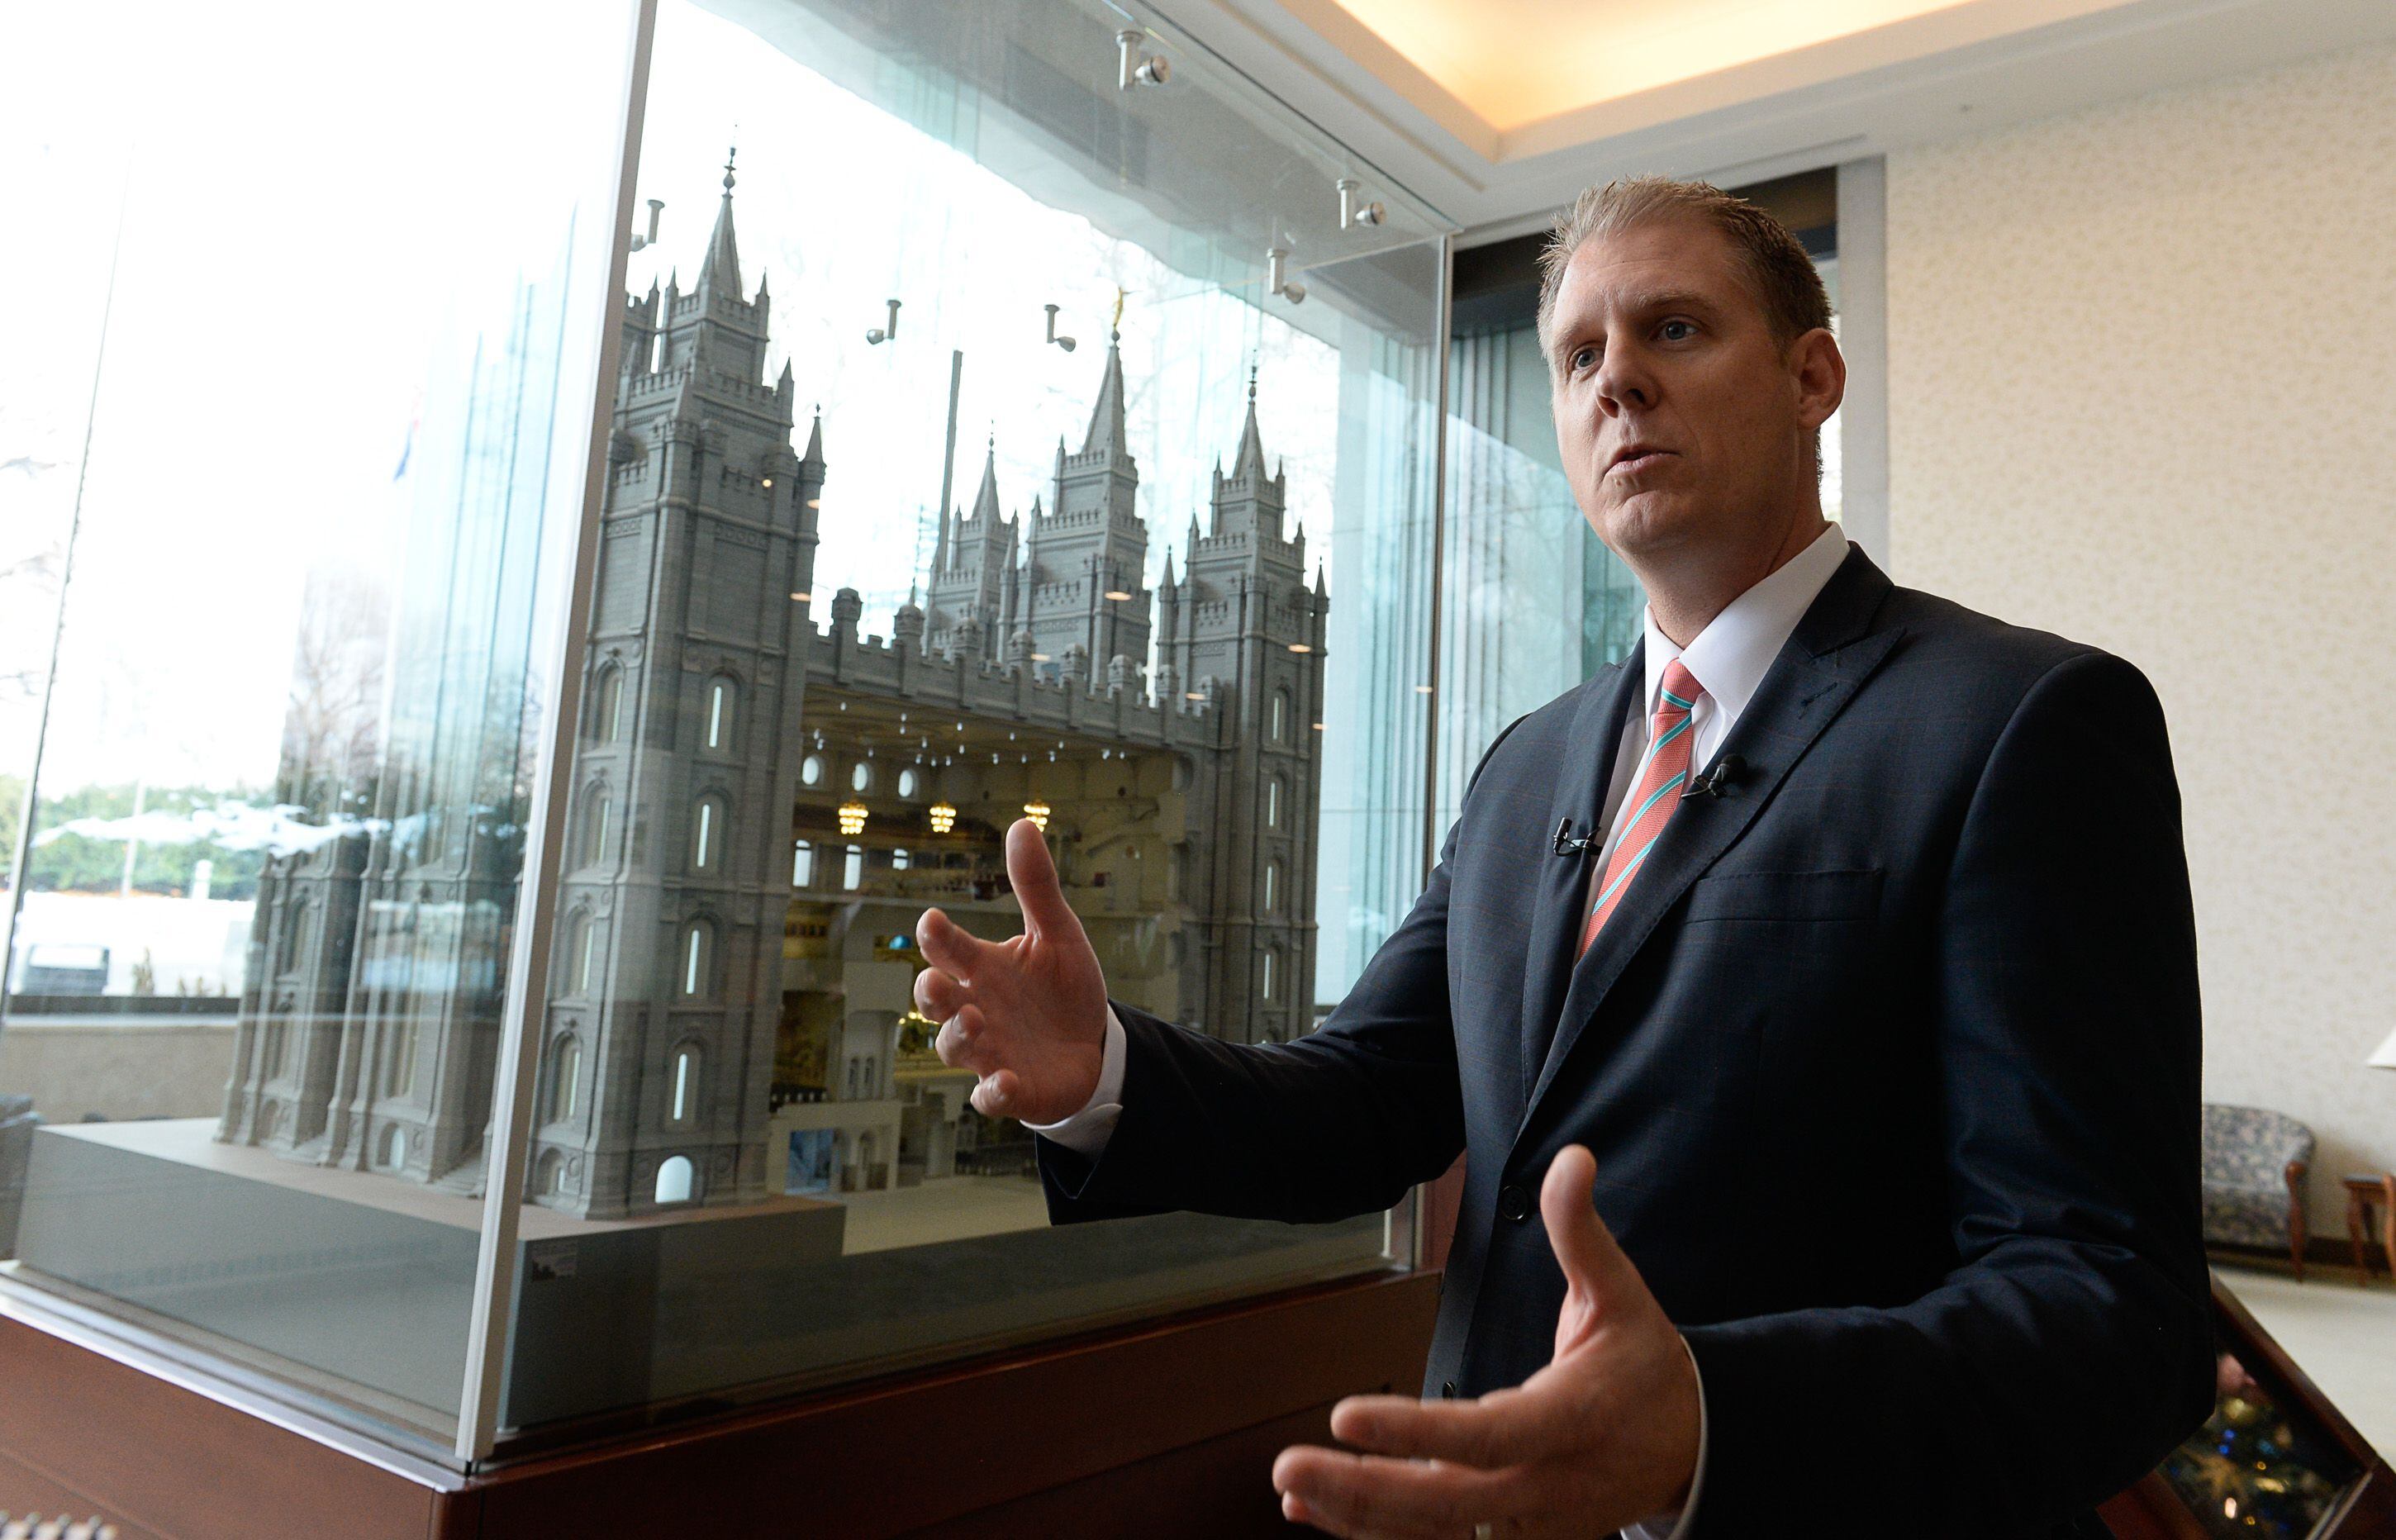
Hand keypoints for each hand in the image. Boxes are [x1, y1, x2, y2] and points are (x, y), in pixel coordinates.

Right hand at [913, 818, 1109, 1124]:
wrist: (1092, 1045)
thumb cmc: (1061, 987)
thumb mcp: (1057, 933)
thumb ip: (1036, 885)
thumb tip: (1022, 822)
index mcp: (982, 968)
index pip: (948, 948)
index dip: (936, 936)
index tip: (932, 921)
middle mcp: (975, 1008)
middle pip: (934, 1002)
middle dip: (929, 993)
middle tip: (937, 982)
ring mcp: (989, 1051)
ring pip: (954, 1048)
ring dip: (958, 1036)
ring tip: (975, 1020)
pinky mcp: (1011, 1088)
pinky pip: (990, 1097)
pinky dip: (992, 1093)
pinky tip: (1004, 1082)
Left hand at [1272, 1146, 1699, 1538]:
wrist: (1693, 1446)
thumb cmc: (1645, 1365)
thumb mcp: (1621, 1292)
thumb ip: (1582, 1231)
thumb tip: (1574, 1158)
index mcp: (1575, 1419)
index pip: (1490, 1435)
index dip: (1417, 1433)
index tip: (1346, 1415)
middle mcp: (1550, 1485)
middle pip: (1450, 1505)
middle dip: (1363, 1490)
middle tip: (1289, 1466)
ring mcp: (1535, 1524)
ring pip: (1440, 1537)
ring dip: (1359, 1520)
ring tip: (1292, 1490)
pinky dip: (1378, 1535)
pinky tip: (1319, 1515)